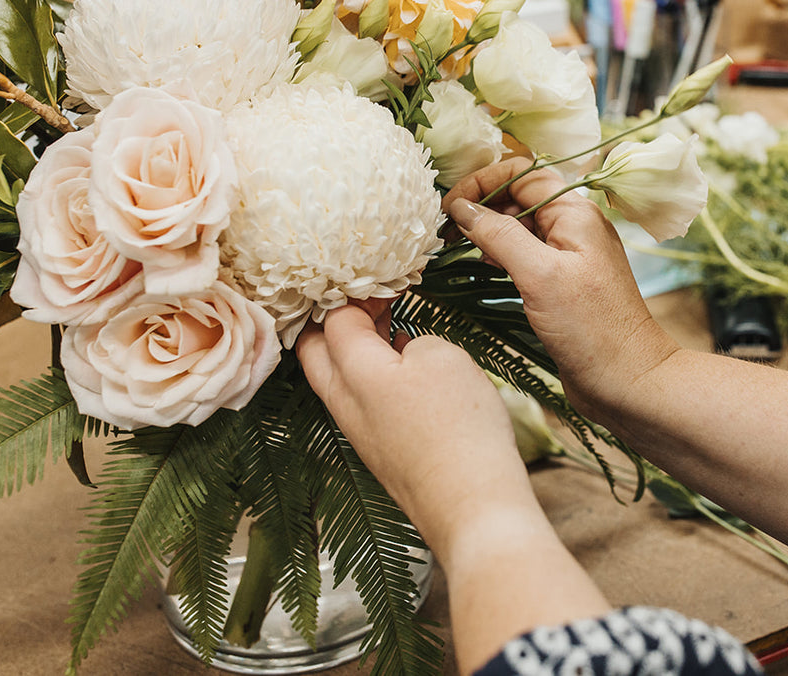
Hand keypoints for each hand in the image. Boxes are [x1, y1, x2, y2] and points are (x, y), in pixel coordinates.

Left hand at [295, 300, 539, 562]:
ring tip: (393, 328)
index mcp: (352, 372)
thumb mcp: (442, 356)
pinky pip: (361, 404)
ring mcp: (358, 432)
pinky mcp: (379, 452)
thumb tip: (404, 351)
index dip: (357, 291)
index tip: (386, 281)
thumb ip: (413, 340)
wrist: (471, 505)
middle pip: (315, 350)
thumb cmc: (458, 427)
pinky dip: (374, 377)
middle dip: (337, 319)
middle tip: (374, 301)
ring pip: (336, 379)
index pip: (333, 317)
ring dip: (356, 349)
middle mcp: (343, 403)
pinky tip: (409, 371)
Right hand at [442, 158, 677, 417]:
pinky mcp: (563, 283)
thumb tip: (462, 207)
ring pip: (521, 227)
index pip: (522, 174)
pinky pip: (527, 255)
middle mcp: (575, 227)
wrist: (628, 381)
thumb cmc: (591, 328)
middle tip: (446, 232)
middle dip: (482, 207)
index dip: (482, 183)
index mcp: (576, 213)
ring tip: (459, 249)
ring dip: (489, 232)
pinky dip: (501, 256)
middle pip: (519, 197)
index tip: (449, 207)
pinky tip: (484, 269)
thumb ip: (499, 235)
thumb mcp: (539, 275)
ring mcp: (570, 256)